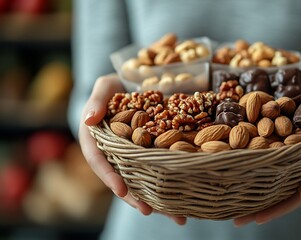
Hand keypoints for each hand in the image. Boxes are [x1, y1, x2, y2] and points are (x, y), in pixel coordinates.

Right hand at [79, 74, 186, 224]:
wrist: (135, 85)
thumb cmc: (116, 87)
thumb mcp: (104, 87)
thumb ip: (96, 100)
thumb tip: (88, 118)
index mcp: (97, 140)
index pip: (99, 161)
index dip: (109, 176)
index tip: (121, 190)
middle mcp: (115, 153)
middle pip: (122, 179)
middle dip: (134, 198)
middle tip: (148, 211)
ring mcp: (133, 157)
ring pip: (142, 181)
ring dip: (158, 200)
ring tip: (177, 216)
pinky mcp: (150, 155)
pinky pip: (158, 172)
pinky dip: (170, 185)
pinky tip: (186, 199)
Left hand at [234, 68, 300, 226]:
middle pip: (299, 186)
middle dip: (279, 205)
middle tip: (254, 219)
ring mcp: (296, 157)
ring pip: (281, 183)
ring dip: (261, 201)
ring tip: (238, 217)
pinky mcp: (280, 152)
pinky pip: (270, 170)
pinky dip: (256, 180)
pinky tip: (237, 190)